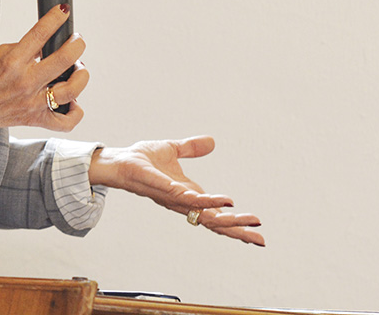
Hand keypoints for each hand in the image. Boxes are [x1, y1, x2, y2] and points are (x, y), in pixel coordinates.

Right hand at [0, 5, 89, 154]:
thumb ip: (23, 48)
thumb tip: (46, 42)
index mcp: (12, 62)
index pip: (40, 34)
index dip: (55, 18)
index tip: (63, 10)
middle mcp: (25, 82)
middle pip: (64, 60)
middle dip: (77, 44)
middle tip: (76, 41)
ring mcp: (32, 103)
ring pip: (71, 90)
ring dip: (81, 76)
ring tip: (78, 69)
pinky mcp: (36, 119)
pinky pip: (66, 122)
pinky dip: (75, 112)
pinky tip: (72, 101)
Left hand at [88, 136, 263, 245]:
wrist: (118, 160)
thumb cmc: (141, 161)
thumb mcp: (172, 150)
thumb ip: (191, 148)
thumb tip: (212, 141)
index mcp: (189, 196)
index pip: (217, 216)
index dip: (236, 225)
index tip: (258, 233)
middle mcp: (183, 202)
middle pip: (215, 223)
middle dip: (238, 230)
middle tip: (259, 237)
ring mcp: (173, 197)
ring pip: (204, 214)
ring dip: (227, 218)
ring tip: (248, 220)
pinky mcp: (161, 187)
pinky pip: (186, 197)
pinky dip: (205, 199)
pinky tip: (223, 201)